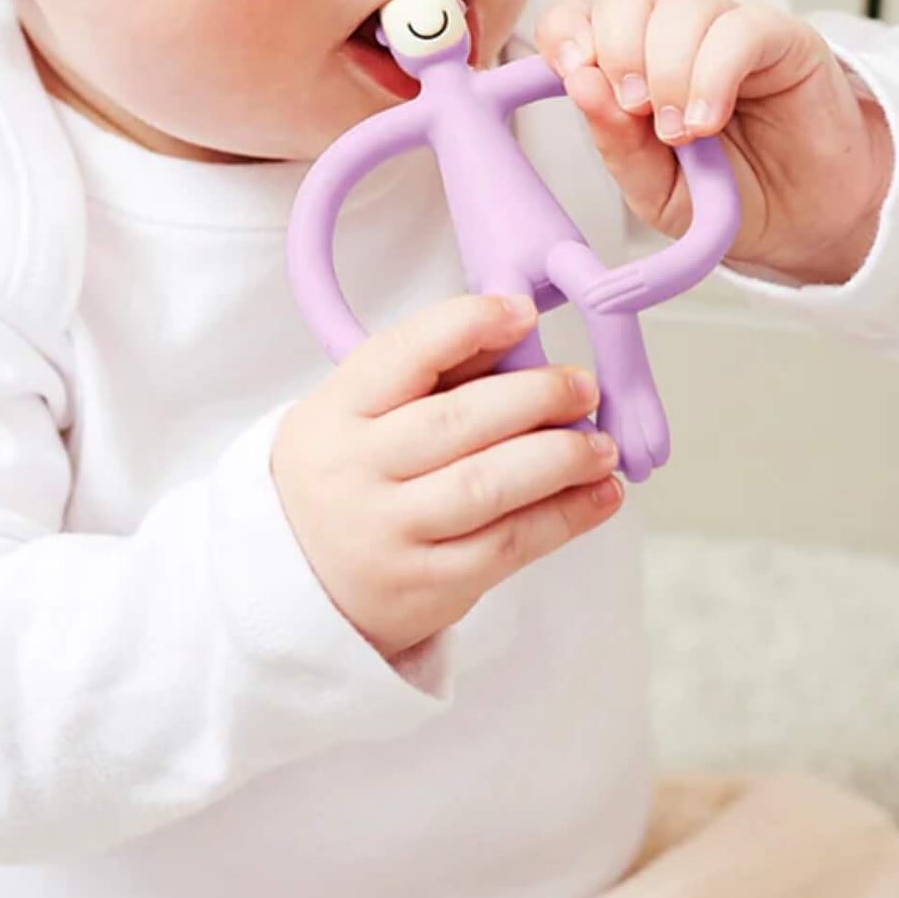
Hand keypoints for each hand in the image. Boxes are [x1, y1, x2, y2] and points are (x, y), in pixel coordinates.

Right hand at [271, 293, 623, 662]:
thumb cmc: (346, 476)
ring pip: (488, 486)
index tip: (521, 311)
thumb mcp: (357, 413)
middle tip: (583, 386)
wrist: (297, 584)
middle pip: (457, 423)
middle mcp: (357, 471)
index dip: (466, 325)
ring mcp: (391, 534)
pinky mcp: (429, 586)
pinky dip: (564, 517)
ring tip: (602, 444)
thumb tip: (516, 325)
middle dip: (534, 397)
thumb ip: (429, 372)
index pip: (400, 356)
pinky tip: (599, 494)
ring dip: (560, 459)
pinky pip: (507, 546)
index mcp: (334, 413)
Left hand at [534, 0, 894, 284]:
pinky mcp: (783, 39)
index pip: (578, 14)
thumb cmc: (726, 198)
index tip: (575, 76)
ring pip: (683, 3)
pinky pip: (741, 28)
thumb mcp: (655, 189)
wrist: (804, 224)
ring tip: (681, 133)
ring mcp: (728, 31)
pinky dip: (713, 73)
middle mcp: (675, 35)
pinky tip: (708, 120)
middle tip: (634, 110)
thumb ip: (616, 144)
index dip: (566, 32)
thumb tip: (579, 85)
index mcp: (630, 62)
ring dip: (668, 68)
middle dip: (617, 47)